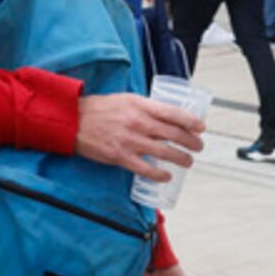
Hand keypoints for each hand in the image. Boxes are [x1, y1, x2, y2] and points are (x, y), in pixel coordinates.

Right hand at [75, 93, 205, 179]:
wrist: (73, 120)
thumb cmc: (99, 109)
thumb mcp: (126, 99)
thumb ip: (146, 107)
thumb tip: (166, 115)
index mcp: (140, 105)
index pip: (173, 113)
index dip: (191, 121)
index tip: (201, 127)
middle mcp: (138, 122)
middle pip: (174, 134)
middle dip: (191, 142)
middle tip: (198, 146)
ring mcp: (130, 141)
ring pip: (164, 152)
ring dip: (181, 158)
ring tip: (188, 161)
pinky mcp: (120, 157)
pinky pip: (146, 169)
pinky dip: (159, 174)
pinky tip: (166, 176)